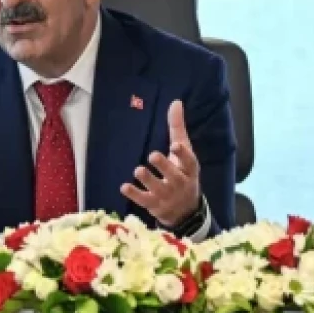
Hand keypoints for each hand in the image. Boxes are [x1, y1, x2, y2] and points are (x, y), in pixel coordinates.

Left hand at [120, 100, 200, 226]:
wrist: (185, 210)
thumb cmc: (182, 173)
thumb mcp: (184, 152)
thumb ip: (177, 128)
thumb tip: (175, 102)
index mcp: (189, 169)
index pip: (189, 162)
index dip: (182, 154)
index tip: (174, 146)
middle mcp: (179, 183)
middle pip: (173, 175)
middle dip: (163, 166)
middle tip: (153, 155)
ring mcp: (166, 195)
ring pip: (157, 188)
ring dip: (148, 179)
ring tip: (138, 170)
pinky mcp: (153, 204)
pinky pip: (143, 200)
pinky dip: (134, 194)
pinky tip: (124, 187)